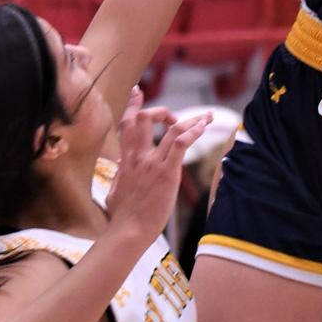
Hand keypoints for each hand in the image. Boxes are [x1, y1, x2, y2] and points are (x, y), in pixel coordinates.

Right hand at [107, 89, 212, 246]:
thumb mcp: (115, 188)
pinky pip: (181, 144)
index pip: (127, 124)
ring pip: (172, 129)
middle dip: (162, 111)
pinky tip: (203, 128)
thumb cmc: (122, 215)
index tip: (137, 91)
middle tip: (174, 116)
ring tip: (206, 117)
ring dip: (192, 120)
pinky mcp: (167, 172)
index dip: (133, 105)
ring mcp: (153, 162)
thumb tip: (119, 165)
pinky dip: (193, 132)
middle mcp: (139, 156)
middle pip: (145, 118)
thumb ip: (120, 173)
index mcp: (126, 159)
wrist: (128, 230)